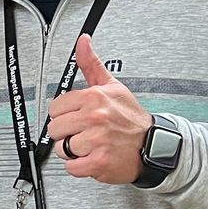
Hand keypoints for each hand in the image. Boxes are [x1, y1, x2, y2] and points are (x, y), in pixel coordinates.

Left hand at [44, 34, 151, 184]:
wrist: (153, 145)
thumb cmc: (131, 118)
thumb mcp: (112, 86)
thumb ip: (91, 64)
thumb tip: (83, 41)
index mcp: (93, 98)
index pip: (55, 108)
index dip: (64, 115)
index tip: (77, 117)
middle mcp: (94, 118)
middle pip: (55, 129)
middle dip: (67, 134)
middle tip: (85, 133)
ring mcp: (96, 141)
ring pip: (62, 149)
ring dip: (74, 151)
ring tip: (91, 145)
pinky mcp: (98, 162)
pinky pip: (71, 167)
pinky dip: (80, 166)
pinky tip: (93, 157)